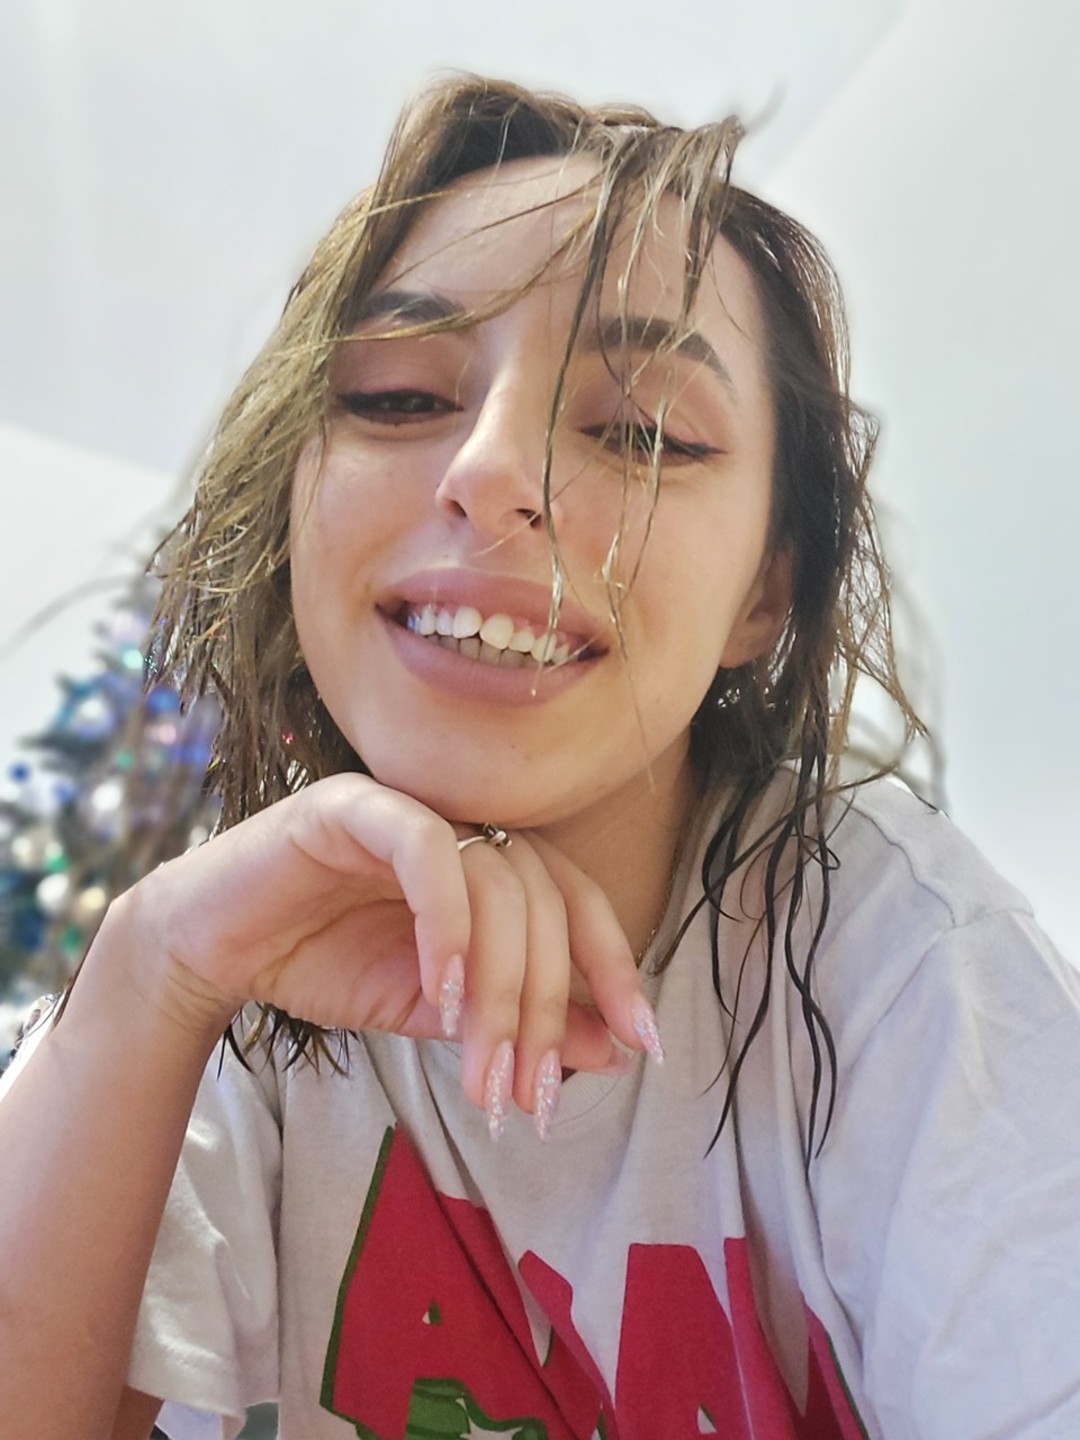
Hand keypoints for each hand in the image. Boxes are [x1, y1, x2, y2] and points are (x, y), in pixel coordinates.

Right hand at [111, 773, 656, 1134]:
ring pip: (496, 882)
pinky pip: (425, 851)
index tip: (641, 1043)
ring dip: (498, 987)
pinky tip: (442, 993)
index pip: (575, 899)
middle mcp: (460, 823)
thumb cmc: (326, 966)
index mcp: (489, 861)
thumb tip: (613, 1053)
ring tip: (479, 1068)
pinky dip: (447, 924)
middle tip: (524, 1094)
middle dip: (544, 1007)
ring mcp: (410, 806)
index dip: (614, 966)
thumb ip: (519, 1019)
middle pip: (542, 901)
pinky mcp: (351, 805)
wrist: (212, 951)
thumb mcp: (441, 1010)